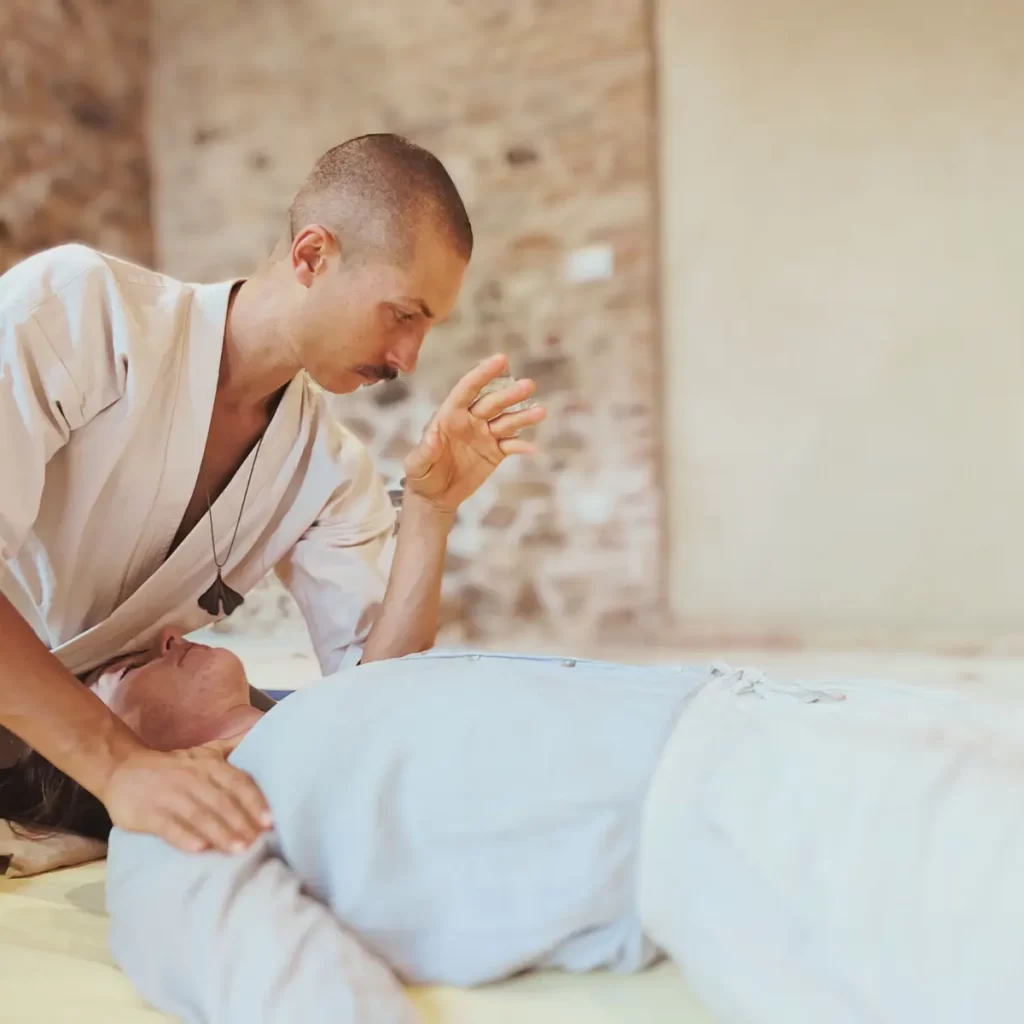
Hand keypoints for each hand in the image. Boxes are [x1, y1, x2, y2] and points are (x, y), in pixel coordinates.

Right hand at [101, 739, 271, 853]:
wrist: (121, 768)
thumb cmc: (173, 766)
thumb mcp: (205, 752)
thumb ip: (234, 746)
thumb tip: (263, 729)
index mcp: (209, 764)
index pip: (237, 782)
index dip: (254, 801)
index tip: (270, 821)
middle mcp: (192, 777)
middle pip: (222, 801)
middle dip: (242, 822)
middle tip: (258, 842)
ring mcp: (169, 795)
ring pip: (199, 815)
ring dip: (221, 833)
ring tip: (239, 850)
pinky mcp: (147, 813)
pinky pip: (168, 826)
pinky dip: (184, 837)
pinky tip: (199, 849)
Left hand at [403, 354, 545, 513]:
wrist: (434, 497)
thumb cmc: (421, 475)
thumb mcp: (416, 465)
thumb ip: (424, 451)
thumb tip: (433, 436)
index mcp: (450, 416)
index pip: (467, 390)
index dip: (482, 374)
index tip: (501, 359)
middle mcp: (470, 420)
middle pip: (492, 403)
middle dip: (510, 394)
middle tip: (529, 385)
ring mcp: (485, 435)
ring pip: (507, 421)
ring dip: (523, 416)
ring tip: (541, 412)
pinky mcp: (495, 453)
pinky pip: (511, 446)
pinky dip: (522, 446)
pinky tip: (533, 448)